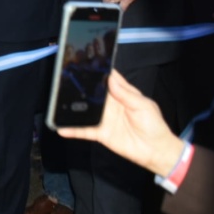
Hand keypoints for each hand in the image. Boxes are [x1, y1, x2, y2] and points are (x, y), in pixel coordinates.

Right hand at [58, 70, 185, 176]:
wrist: (156, 151)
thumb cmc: (154, 125)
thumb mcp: (143, 106)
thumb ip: (126, 94)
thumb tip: (110, 79)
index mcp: (122, 94)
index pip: (108, 79)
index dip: (98, 70)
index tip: (85, 62)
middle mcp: (110, 104)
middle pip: (92, 92)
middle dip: (80, 86)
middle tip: (64, 78)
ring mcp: (103, 118)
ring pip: (84, 110)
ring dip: (73, 107)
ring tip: (57, 101)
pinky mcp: (100, 133)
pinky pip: (84, 130)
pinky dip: (72, 130)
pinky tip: (61, 127)